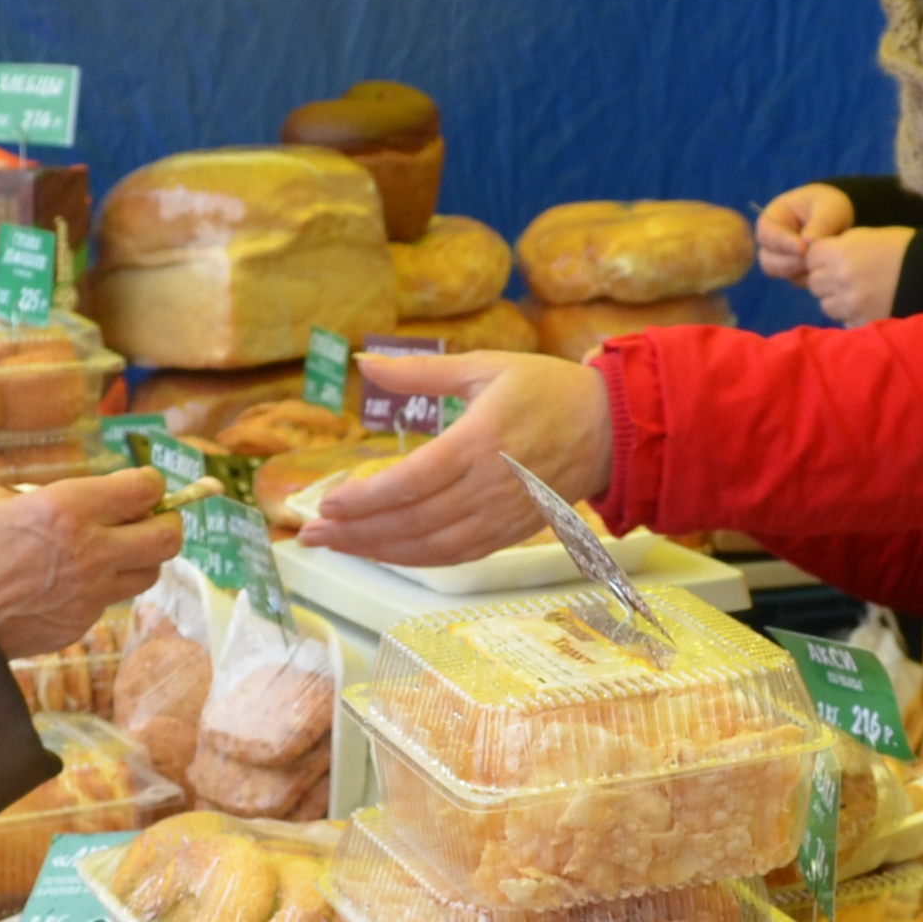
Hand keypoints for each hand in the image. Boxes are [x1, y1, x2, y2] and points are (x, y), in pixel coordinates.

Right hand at [0, 468, 177, 655]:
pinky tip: (64, 584)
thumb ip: (49, 499)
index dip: (147, 484)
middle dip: (164, 524)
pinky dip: (99, 590)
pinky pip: (107, 602)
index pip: (146, 489)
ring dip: (137, 559)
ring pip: (147, 575)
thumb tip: (80, 504)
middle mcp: (90, 551)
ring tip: (108, 553)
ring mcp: (88, 595)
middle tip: (145, 520)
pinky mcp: (77, 627)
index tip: (138, 486)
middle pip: (167, 538)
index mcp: (69, 508)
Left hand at [298, 352, 615, 567]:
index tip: (327, 502)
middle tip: (311, 534)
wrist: (611, 428)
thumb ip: (420, 371)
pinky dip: (414, 559)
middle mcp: (491, 486)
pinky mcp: (510, 533)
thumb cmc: (546, 390)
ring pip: (431, 546)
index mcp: (482, 441)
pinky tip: (382, 552)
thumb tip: (363, 362)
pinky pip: (456, 556)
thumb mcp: (484, 366)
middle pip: (413, 521)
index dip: (367, 498)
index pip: (413, 481)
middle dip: (357, 532)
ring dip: (377, 550)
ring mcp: (502, 516)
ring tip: (335, 546)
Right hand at [757, 183, 855, 280]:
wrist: (838, 219)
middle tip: (813, 260)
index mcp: (775, 217)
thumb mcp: (831, 207)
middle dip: (789, 263)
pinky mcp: (795, 271)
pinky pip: (797, 280)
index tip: (803, 248)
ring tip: (822, 262)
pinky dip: (810, 277)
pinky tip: (827, 267)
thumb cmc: (830, 206)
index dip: (782, 242)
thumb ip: (821, 223)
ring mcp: (782, 258)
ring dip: (800, 271)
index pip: (767, 232)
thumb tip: (809, 242)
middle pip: (768, 259)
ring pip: (781, 273)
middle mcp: (773, 240)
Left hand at [799, 222, 914, 327]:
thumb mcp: (866, 236)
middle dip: (826, 281)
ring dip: (836, 300)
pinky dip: (851, 315)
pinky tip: (867, 306)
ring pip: (826, 306)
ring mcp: (851, 304)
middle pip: (814, 284)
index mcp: (839, 252)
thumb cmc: (902, 247)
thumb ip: (839, 247)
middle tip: (844, 278)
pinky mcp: (862, 323)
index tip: (832, 260)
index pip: (810, 258)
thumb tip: (820, 256)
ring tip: (856, 294)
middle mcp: (840, 279)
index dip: (820, 258)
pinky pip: (844, 321)